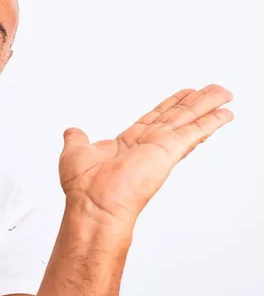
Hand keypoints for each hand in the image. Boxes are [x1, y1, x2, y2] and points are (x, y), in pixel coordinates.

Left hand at [59, 85, 232, 226]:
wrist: (94, 204)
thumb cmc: (84, 188)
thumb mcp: (76, 153)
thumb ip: (76, 139)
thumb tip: (72, 132)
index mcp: (128, 144)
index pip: (154, 119)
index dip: (169, 105)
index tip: (184, 94)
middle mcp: (147, 146)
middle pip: (176, 117)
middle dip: (195, 103)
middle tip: (213, 90)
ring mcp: (160, 149)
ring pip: (188, 120)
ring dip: (207, 107)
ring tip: (223, 94)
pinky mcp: (168, 152)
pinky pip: (193, 132)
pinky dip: (210, 122)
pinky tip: (224, 114)